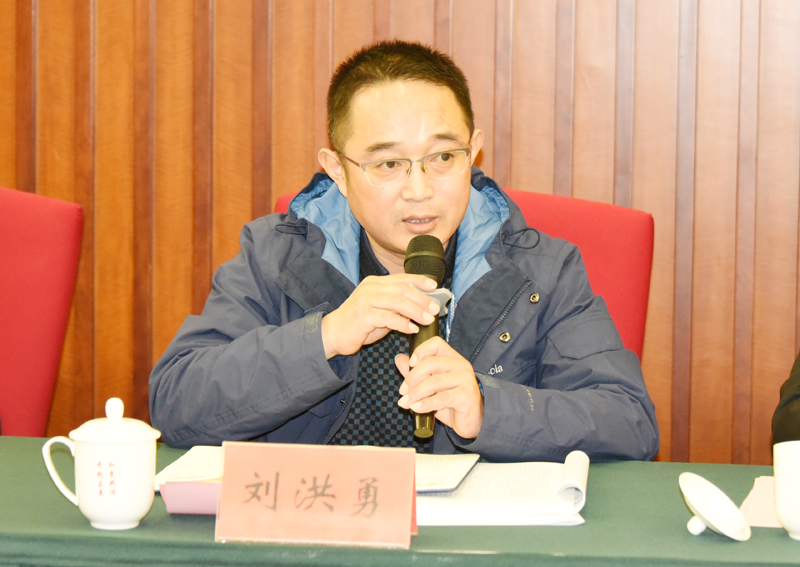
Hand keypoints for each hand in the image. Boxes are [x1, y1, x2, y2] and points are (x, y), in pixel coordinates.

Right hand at [321, 274, 440, 358]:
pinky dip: (403, 323)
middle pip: (403, 289)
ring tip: (427, 320)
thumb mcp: (379, 311)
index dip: (420, 281)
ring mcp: (365, 300)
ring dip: (416, 311)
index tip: (435, 286)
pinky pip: (388, 317)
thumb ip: (396, 307)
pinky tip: (412, 329)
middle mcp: (370, 288)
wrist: (333, 334)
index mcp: (374, 283)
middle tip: (435, 309)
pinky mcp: (363, 315)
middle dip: (422, 298)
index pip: (401, 278)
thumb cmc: (359, 324)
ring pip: (398, 302)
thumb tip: (420, 307)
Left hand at [395, 337, 483, 438]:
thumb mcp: (432, 386)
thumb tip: (399, 358)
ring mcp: (465, 379)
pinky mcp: (466, 395)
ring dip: (415, 393)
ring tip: (404, 402)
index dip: (420, 350)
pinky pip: (441, 398)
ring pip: (434, 382)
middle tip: (402, 391)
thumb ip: (416, 372)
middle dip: (412, 377)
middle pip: (431, 363)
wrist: (472, 420)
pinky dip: (425, 403)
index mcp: (452, 358)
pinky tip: (415, 407)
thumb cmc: (452, 401)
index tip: (410, 363)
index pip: (436, 343)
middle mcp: (461, 365)